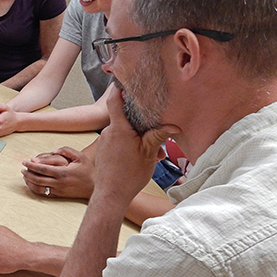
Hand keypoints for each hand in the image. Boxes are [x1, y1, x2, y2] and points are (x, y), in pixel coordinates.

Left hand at [22, 147, 94, 199]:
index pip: (42, 169)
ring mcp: (59, 190)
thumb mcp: (79, 156)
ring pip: (39, 188)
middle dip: (28, 174)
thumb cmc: (87, 170)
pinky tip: (32, 184)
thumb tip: (53, 150)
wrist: (95, 186)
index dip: (31, 165)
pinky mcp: (59, 195)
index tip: (24, 162)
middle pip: (38, 179)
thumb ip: (66, 150)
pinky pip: (44, 193)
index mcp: (62, 173)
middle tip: (22, 169)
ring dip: (30, 182)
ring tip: (25, 176)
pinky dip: (36, 189)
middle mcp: (59, 183)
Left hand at [92, 88, 179, 205]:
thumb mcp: (148, 154)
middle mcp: (108, 132)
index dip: (119, 89)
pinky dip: (129, 146)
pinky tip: (140, 159)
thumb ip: (157, 137)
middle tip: (155, 134)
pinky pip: (117, 142)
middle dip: (140, 125)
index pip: (115, 101)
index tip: (125, 81)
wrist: (110, 195)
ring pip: (123, 133)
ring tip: (152, 154)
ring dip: (137, 139)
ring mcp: (104, 141)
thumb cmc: (129, 175)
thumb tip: (172, 126)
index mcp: (119, 129)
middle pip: (124, 119)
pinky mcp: (103, 150)